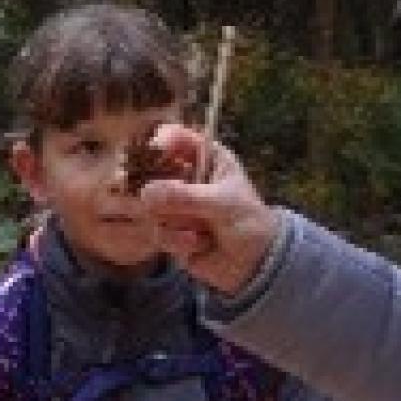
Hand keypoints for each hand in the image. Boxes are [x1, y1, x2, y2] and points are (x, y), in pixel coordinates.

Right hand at [138, 130, 282, 296]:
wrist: (254, 263)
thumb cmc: (249, 222)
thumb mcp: (222, 203)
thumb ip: (186, 197)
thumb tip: (146, 193)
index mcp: (204, 158)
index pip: (173, 137)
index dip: (160, 143)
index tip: (155, 154)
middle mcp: (184, 177)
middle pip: (150, 171)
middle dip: (156, 189)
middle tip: (161, 200)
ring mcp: (173, 205)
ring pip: (150, 207)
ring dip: (175, 221)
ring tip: (199, 230)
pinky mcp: (168, 231)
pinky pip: (157, 232)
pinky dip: (177, 240)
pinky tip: (199, 244)